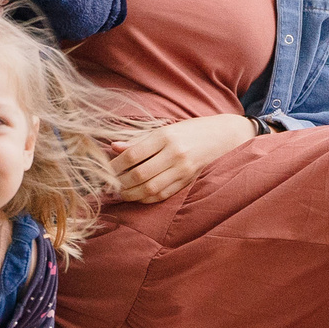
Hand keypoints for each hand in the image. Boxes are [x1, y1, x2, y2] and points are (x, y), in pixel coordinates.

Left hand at [109, 113, 253, 202]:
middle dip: (120, 183)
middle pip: (139, 174)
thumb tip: (113, 148)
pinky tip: (137, 197)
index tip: (103, 171)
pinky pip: (163, 194)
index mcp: (165, 136)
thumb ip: (139, 140)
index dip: (114, 166)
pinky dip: (147, 198)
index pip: (132, 155)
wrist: (225, 136)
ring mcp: (183, 170)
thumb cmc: (192, 130)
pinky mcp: (188, 181)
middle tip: (107, 186)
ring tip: (119, 194)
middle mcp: (174, 153)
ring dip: (131, 194)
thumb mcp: (166, 129)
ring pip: (150, 188)